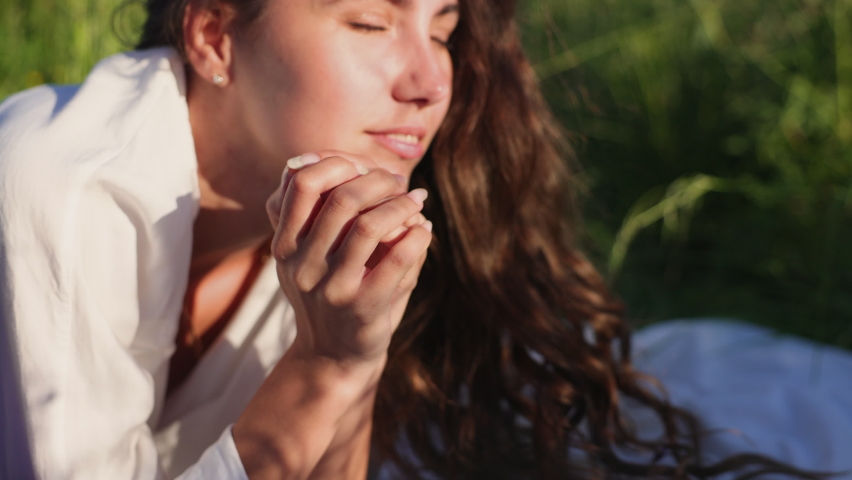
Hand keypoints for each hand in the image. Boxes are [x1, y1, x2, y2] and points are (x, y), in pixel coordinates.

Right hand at [266, 151, 431, 367]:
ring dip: (401, 205)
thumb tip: (345, 160)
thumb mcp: (305, 256)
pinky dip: (417, 237)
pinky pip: (398, 260)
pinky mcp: (365, 308)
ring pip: (370, 225)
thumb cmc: (326, 294)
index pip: (303, 181)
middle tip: (398, 181)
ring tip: (416, 201)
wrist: (331, 359)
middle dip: (378, 180)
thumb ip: (314, 212)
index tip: (364, 167)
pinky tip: (423, 231)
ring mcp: (333, 288)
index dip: (339, 162)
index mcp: (285, 245)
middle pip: (342, 197)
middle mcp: (303, 265)